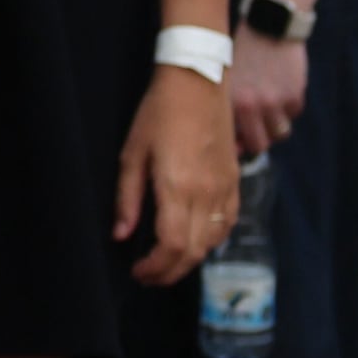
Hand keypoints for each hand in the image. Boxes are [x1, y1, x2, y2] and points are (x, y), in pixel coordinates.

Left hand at [118, 66, 235, 285]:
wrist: (198, 83)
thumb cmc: (158, 114)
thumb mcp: (131, 154)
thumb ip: (127, 199)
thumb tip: (122, 235)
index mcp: (178, 187)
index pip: (172, 246)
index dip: (155, 268)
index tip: (137, 271)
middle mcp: (206, 194)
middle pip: (194, 252)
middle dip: (169, 272)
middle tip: (148, 274)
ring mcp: (225, 189)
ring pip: (213, 242)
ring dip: (190, 259)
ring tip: (168, 259)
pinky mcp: (235, 182)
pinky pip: (228, 224)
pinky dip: (211, 241)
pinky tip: (195, 239)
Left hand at [229, 28, 309, 156]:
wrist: (268, 25)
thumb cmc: (243, 52)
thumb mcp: (229, 79)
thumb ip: (232, 109)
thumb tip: (238, 142)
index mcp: (231, 102)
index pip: (237, 141)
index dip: (239, 145)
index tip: (240, 143)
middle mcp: (253, 105)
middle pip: (262, 144)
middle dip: (260, 139)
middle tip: (258, 129)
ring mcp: (277, 101)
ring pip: (281, 131)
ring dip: (276, 124)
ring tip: (270, 106)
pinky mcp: (296, 93)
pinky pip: (294, 112)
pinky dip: (289, 105)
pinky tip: (282, 87)